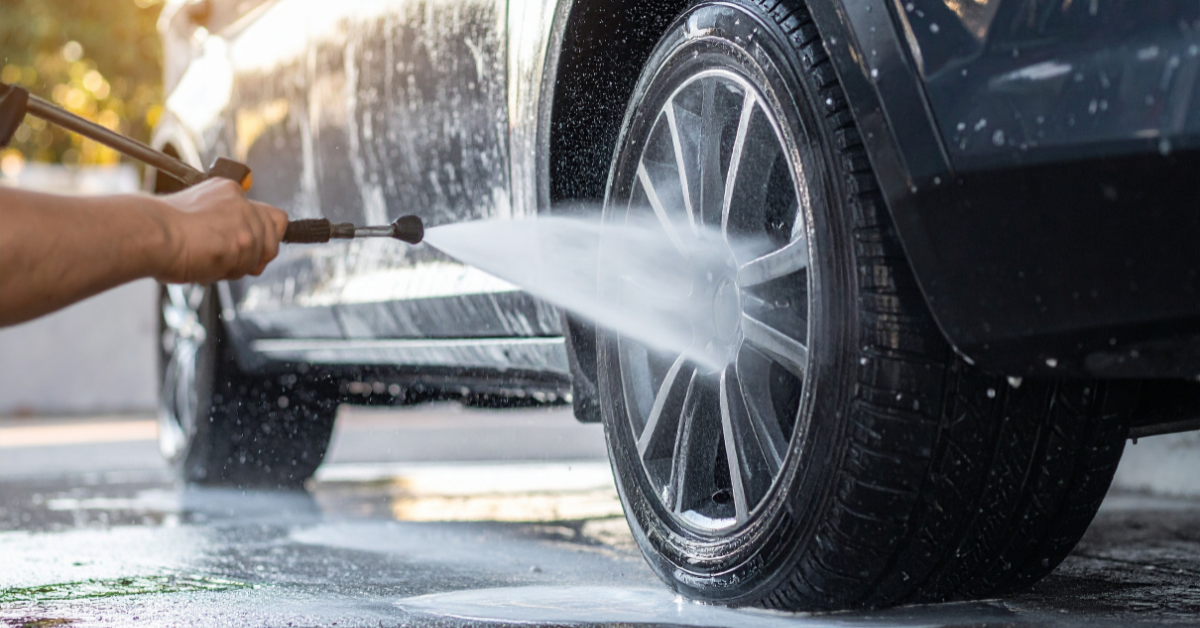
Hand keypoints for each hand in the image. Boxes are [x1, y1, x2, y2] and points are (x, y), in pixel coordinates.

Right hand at [154, 178, 288, 282]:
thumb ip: (223, 220)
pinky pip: (247, 268)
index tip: (254, 246)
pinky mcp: (244, 241)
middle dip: (255, 256)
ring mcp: (247, 222)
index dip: (266, 237)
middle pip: (273, 240)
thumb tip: (242, 244)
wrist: (152, 233)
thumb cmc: (163, 229)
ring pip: (260, 257)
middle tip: (225, 258)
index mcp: (231, 191)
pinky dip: (228, 272)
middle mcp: (244, 202)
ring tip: (209, 258)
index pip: (272, 217)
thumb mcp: (196, 212)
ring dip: (237, 266)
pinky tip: (208, 262)